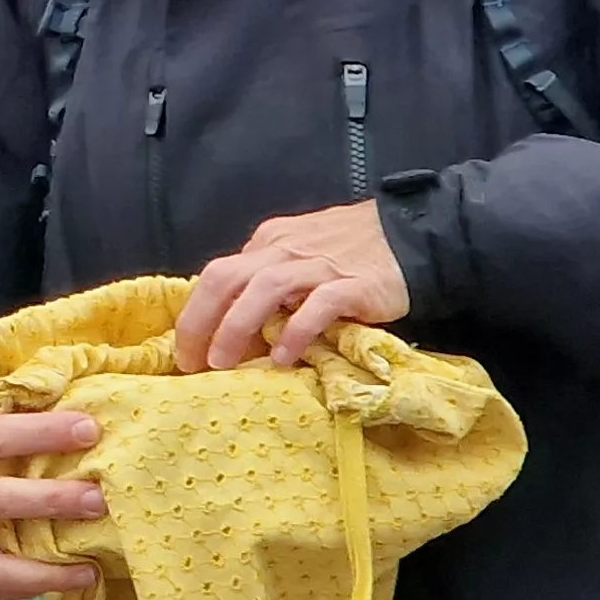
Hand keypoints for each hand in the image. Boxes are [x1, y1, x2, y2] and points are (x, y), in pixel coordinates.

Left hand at [178, 203, 408, 372]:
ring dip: (237, 327)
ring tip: (223, 363)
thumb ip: (268, 281)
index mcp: (268, 242)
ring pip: (264, 289)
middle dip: (201, 321)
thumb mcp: (299, 257)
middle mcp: (284, 249)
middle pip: (226, 278)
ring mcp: (319, 264)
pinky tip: (283, 357)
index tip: (186, 352)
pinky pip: (318, 305)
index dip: (196, 314)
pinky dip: (296, 330)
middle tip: (192, 362)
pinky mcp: (354, 284)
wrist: (413, 235)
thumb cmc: (350, 253)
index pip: (217, 275)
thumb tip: (233, 324)